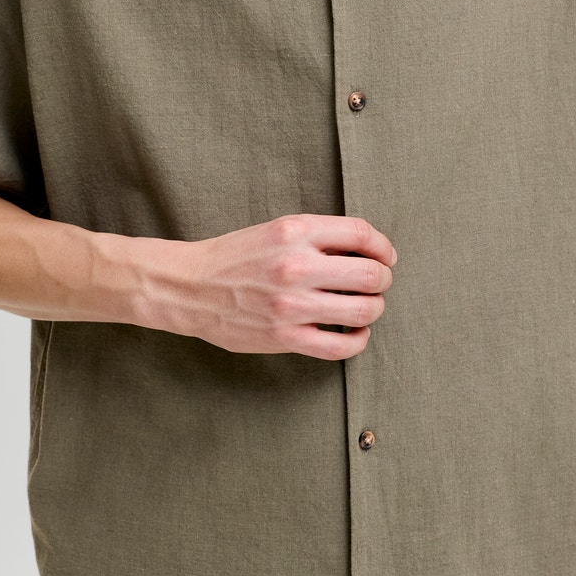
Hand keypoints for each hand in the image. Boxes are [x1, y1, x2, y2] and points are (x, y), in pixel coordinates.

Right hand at [136, 213, 396, 358]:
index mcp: (295, 231)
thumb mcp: (277, 229)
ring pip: (364, 310)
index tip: (386, 257)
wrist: (189, 287)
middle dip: (383, 280)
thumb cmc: (236, 257)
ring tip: (365, 308)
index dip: (384, 247)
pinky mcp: (285, 337)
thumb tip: (369, 251)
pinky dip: (358, 340)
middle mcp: (296, 265)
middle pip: (372, 274)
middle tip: (377, 283)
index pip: (363, 235)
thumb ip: (319, 236)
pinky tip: (353, 332)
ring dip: (374, 309)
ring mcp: (291, 304)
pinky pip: (341, 346)